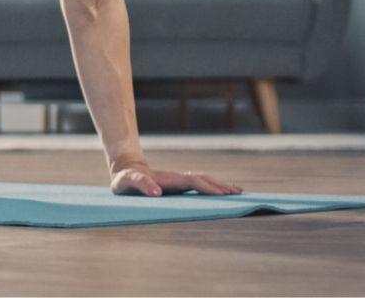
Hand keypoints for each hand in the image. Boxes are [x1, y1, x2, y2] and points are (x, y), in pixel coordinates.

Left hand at [110, 161, 242, 196]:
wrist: (126, 169)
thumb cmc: (125, 179)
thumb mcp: (128, 181)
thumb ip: (141, 184)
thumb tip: (157, 193)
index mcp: (169, 179)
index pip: (193, 182)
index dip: (208, 187)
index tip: (224, 194)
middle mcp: (177, 178)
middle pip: (204, 179)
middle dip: (221, 185)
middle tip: (239, 193)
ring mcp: (179, 181)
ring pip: (204, 181)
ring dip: (220, 185)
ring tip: (237, 192)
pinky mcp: (178, 185)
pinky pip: (200, 185)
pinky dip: (212, 187)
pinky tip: (220, 193)